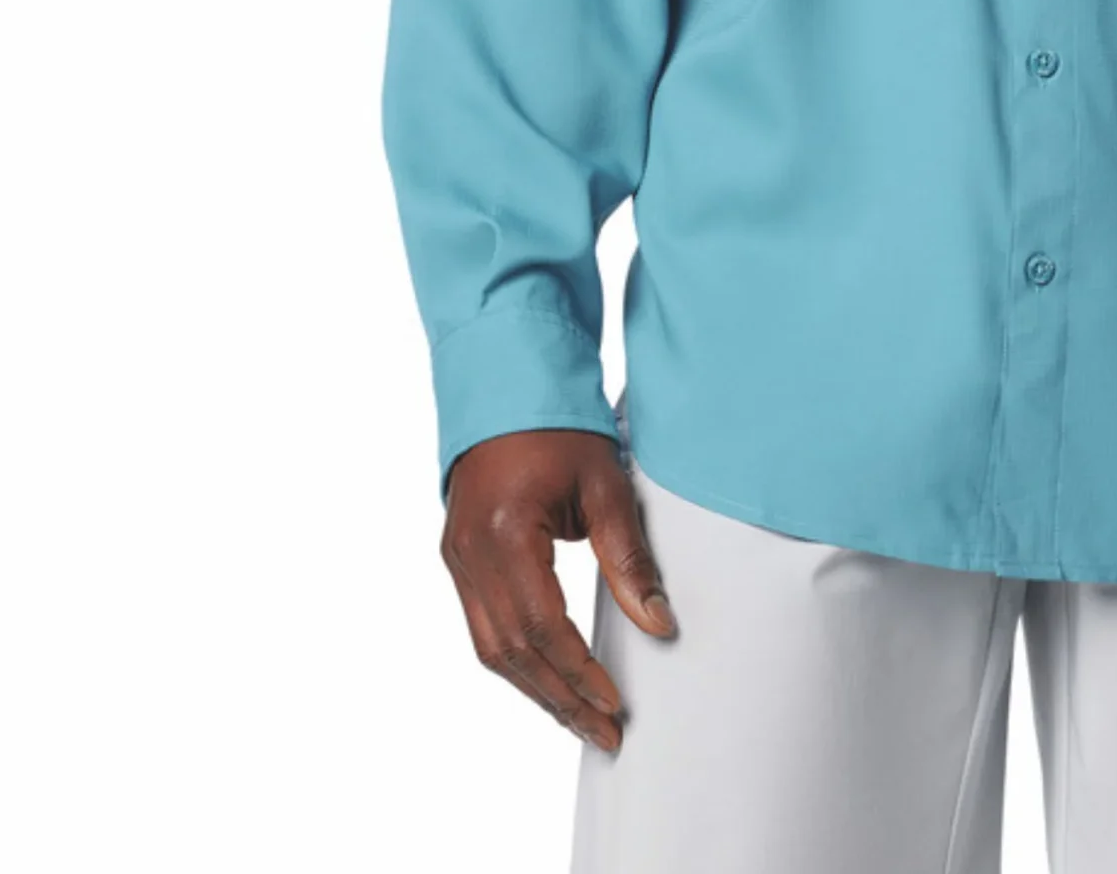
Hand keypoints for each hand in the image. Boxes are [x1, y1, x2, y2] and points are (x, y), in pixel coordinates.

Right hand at [440, 428, 677, 751]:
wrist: (509, 383)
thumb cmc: (560, 426)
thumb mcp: (605, 483)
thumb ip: (629, 557)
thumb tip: (659, 622)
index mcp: (505, 533)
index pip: (544, 627)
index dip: (580, 673)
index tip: (616, 704)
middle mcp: (469, 554)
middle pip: (512, 651)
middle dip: (560, 698)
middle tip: (605, 734)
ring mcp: (457, 558)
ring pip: (491, 648)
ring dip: (536, 689)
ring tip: (580, 719)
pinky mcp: (458, 558)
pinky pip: (483, 627)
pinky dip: (517, 660)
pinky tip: (548, 679)